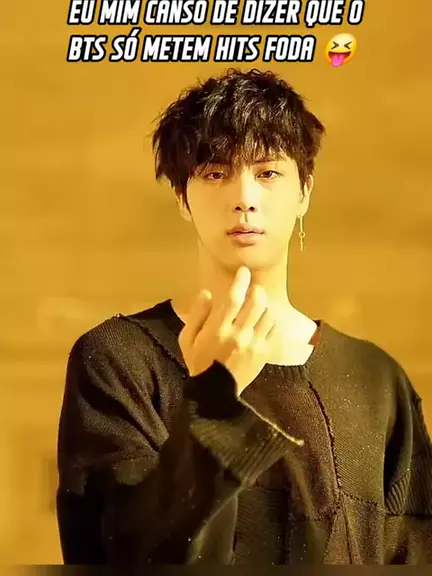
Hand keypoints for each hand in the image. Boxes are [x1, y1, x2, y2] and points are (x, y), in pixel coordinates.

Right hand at [178, 267, 275, 395]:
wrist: (215, 393)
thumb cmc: (198, 362)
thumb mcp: (187, 339)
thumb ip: (196, 315)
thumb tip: (206, 293)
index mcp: (217, 330)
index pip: (233, 298)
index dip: (240, 281)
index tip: (243, 272)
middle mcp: (238, 335)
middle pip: (256, 303)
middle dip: (256, 290)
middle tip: (253, 288)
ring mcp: (253, 345)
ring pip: (268, 314)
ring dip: (265, 304)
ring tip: (259, 303)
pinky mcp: (264, 353)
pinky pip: (274, 330)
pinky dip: (271, 320)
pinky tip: (264, 319)